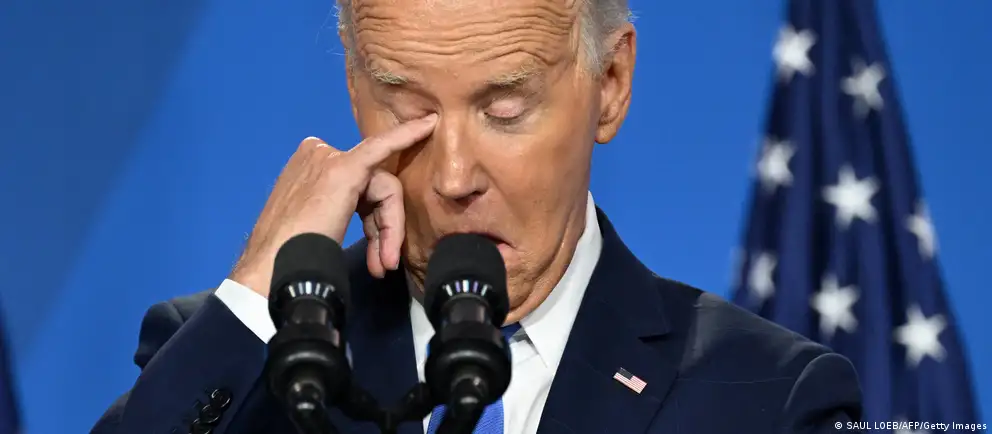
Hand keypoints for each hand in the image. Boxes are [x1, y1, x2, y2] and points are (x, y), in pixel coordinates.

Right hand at [230, 114, 436, 296]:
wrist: (274, 266)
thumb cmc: (289, 256)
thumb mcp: (312, 226)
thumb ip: (336, 211)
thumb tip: (364, 224)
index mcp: (307, 169)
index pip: (356, 188)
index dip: (373, 218)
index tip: (382, 239)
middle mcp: (316, 156)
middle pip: (372, 188)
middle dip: (382, 229)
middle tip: (381, 265)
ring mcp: (329, 160)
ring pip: (381, 188)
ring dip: (387, 230)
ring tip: (381, 264)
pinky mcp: (345, 168)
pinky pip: (383, 148)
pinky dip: (407, 135)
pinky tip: (427, 126)